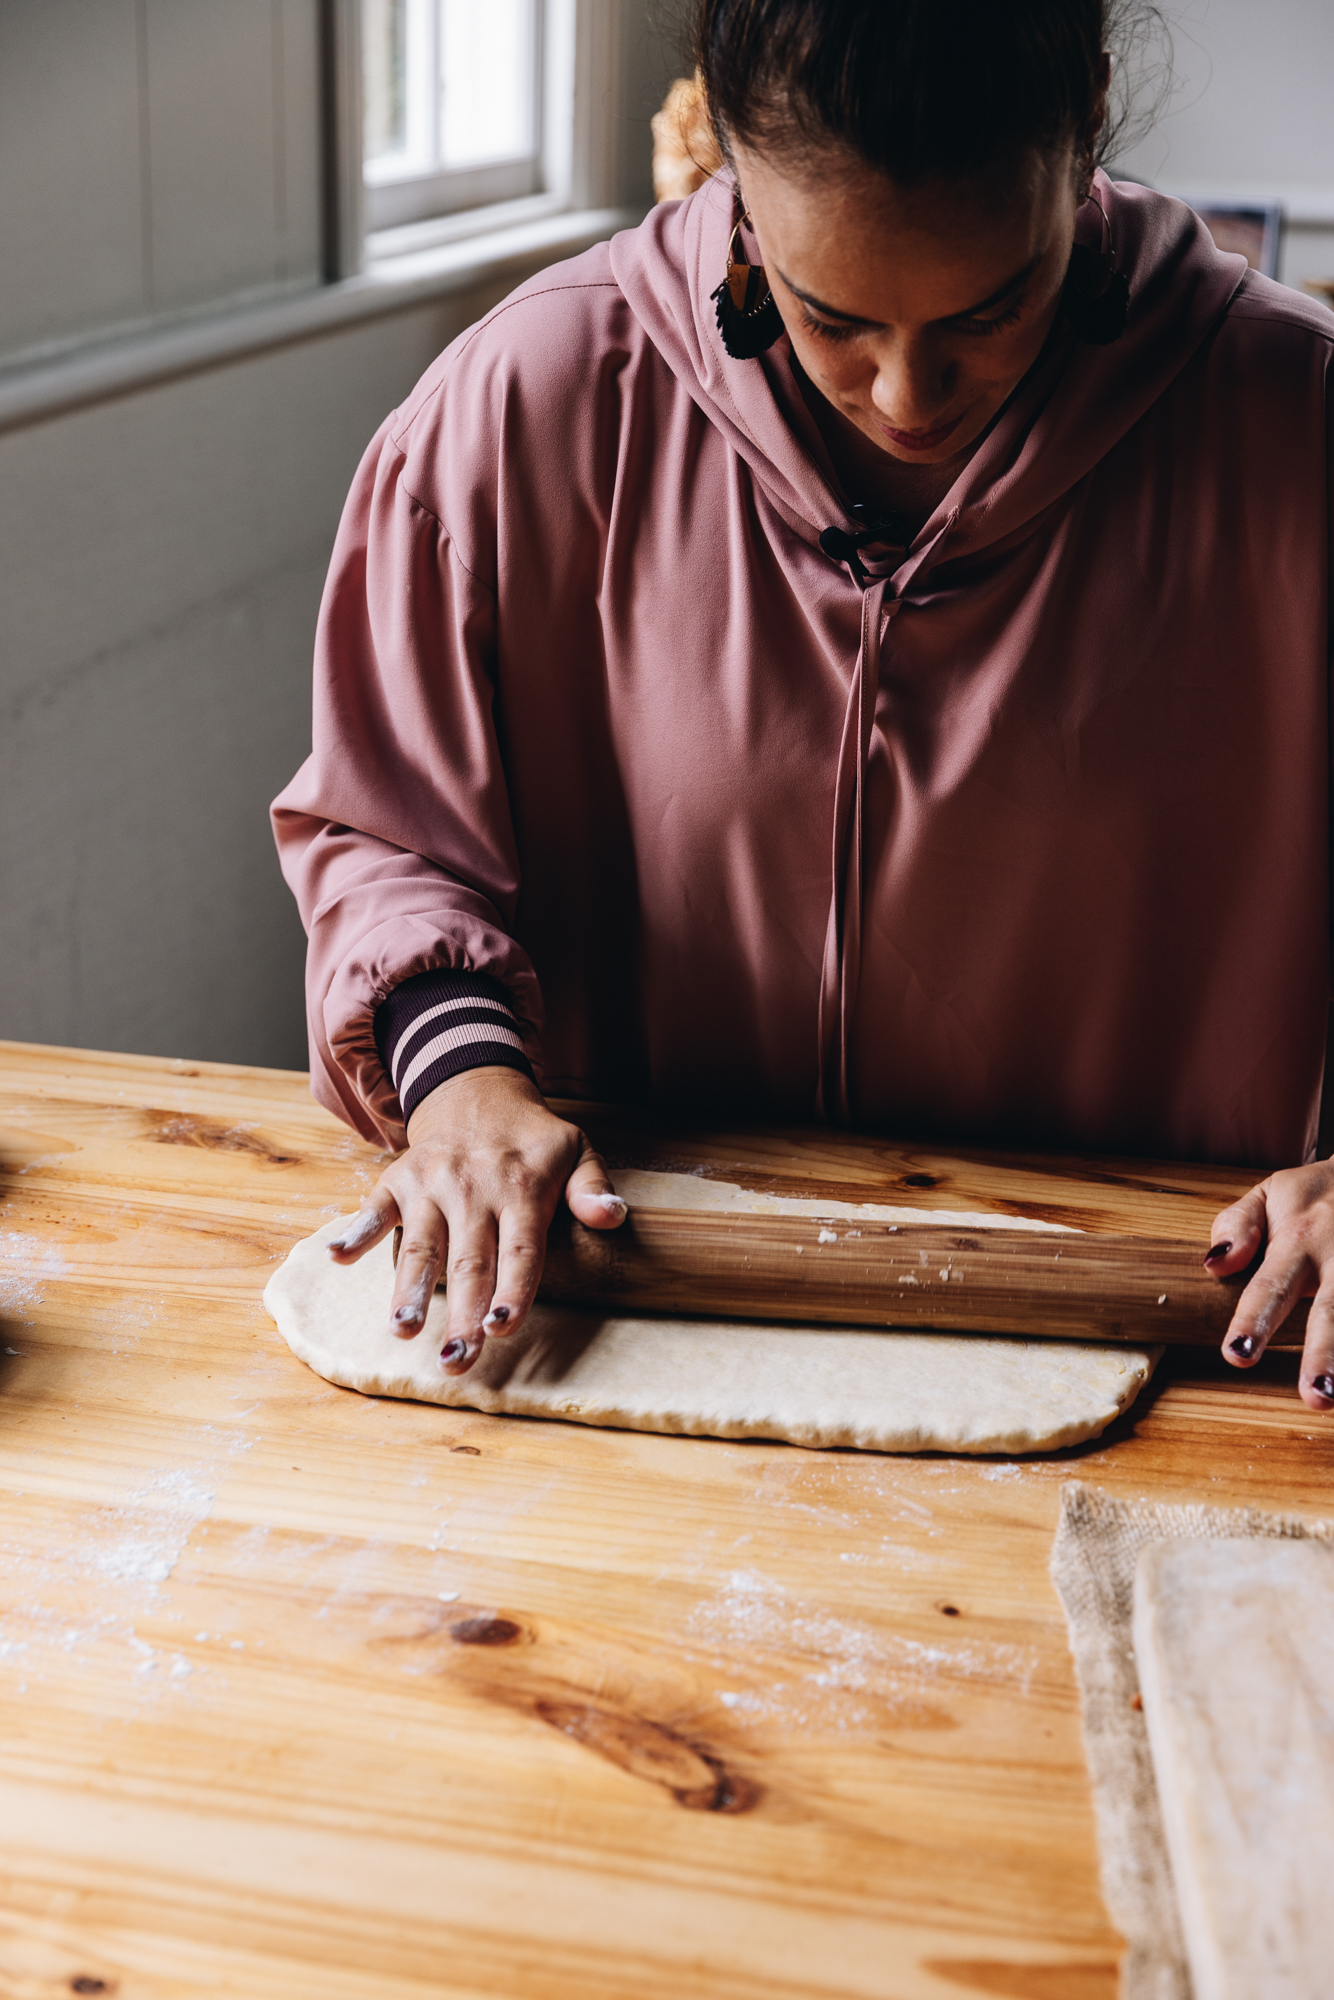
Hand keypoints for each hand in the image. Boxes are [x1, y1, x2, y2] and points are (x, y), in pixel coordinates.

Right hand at [325, 1067, 624, 1373]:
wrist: (475, 1091)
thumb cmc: (531, 1140)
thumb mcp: (576, 1151)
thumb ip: (592, 1187)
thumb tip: (613, 1217)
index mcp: (521, 1187)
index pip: (520, 1249)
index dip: (512, 1289)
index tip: (503, 1327)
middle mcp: (473, 1187)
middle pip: (469, 1261)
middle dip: (461, 1314)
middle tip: (458, 1361)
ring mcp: (431, 1184)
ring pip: (421, 1246)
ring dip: (409, 1290)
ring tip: (403, 1330)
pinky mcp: (397, 1180)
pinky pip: (373, 1209)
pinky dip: (354, 1232)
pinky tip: (338, 1258)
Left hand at [1206, 1160, 1333, 1410]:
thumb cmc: (1317, 1195)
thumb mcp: (1270, 1193)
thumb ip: (1237, 1226)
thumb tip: (1214, 1266)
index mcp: (1300, 1236)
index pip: (1270, 1285)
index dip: (1254, 1321)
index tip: (1237, 1355)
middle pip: (1333, 1308)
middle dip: (1325, 1353)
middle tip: (1316, 1396)